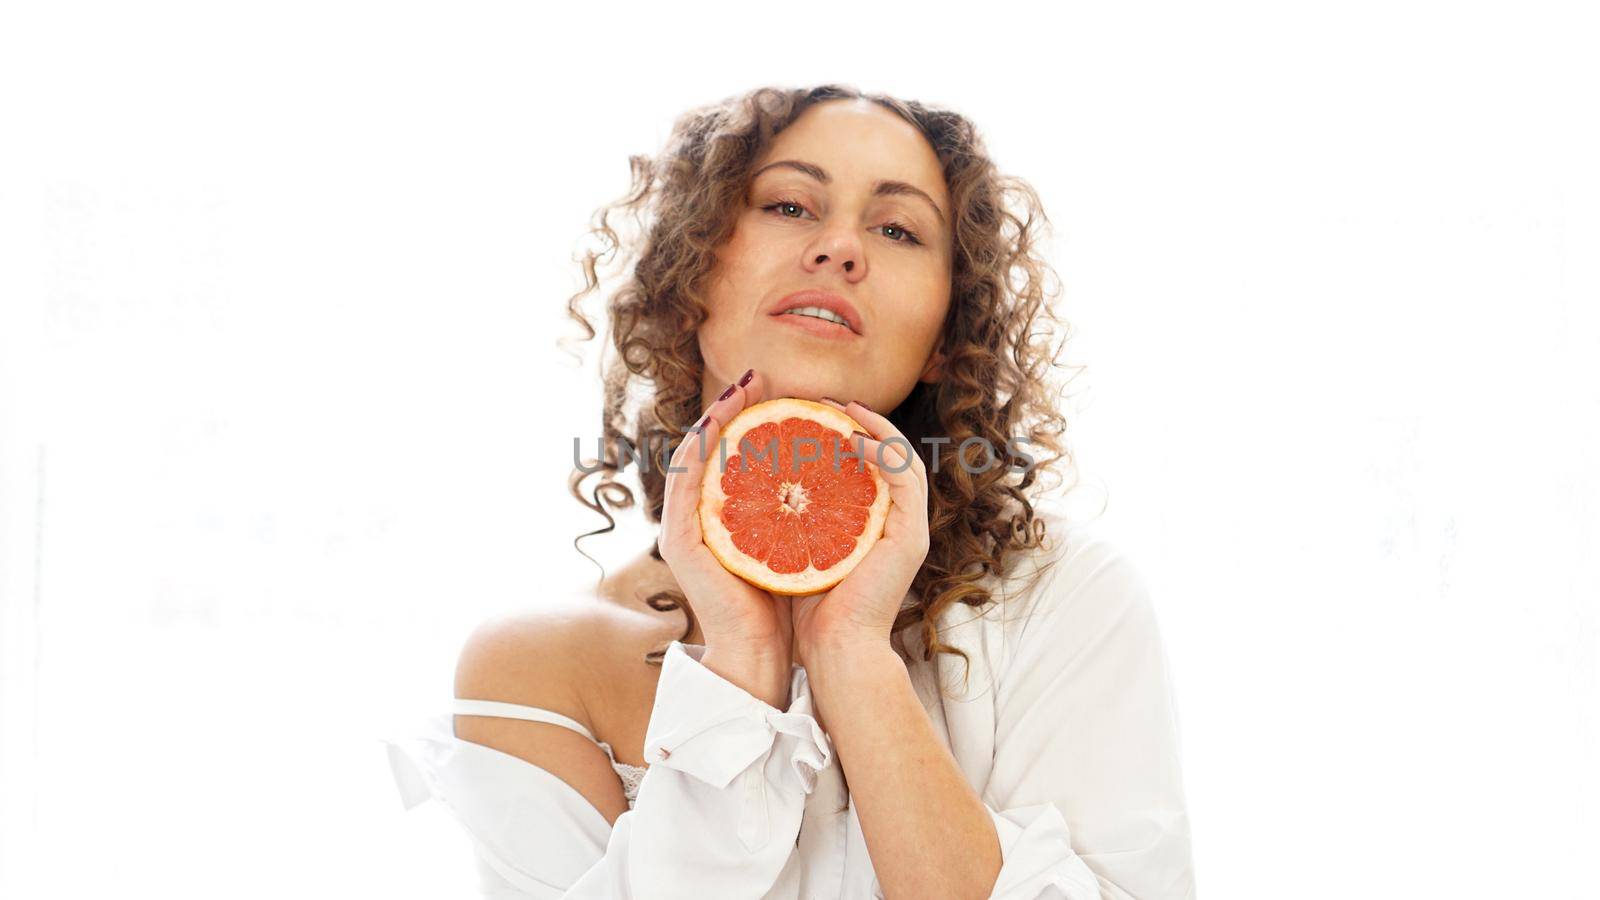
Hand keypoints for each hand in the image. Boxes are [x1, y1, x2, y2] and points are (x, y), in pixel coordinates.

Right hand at [657, 368, 793, 708]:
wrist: (765, 657)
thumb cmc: (792, 606)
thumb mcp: (805, 543)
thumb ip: (808, 509)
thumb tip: (830, 471)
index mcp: (729, 518)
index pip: (734, 456)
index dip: (750, 418)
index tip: (777, 390)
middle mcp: (701, 518)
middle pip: (710, 448)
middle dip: (730, 406)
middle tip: (756, 377)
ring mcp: (685, 529)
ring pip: (693, 457)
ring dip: (713, 418)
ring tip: (739, 388)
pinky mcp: (681, 542)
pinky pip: (684, 484)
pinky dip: (699, 452)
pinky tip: (718, 426)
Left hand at [790, 399, 930, 666]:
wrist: (835, 650)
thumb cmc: (809, 608)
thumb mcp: (796, 547)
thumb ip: (791, 517)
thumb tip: (759, 483)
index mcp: (875, 525)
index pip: (871, 466)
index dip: (851, 433)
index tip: (818, 414)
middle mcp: (898, 522)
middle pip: (892, 454)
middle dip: (864, 421)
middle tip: (828, 401)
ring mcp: (909, 528)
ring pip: (904, 458)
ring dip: (875, 428)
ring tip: (842, 409)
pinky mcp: (910, 536)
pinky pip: (903, 478)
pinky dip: (882, 453)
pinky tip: (851, 439)